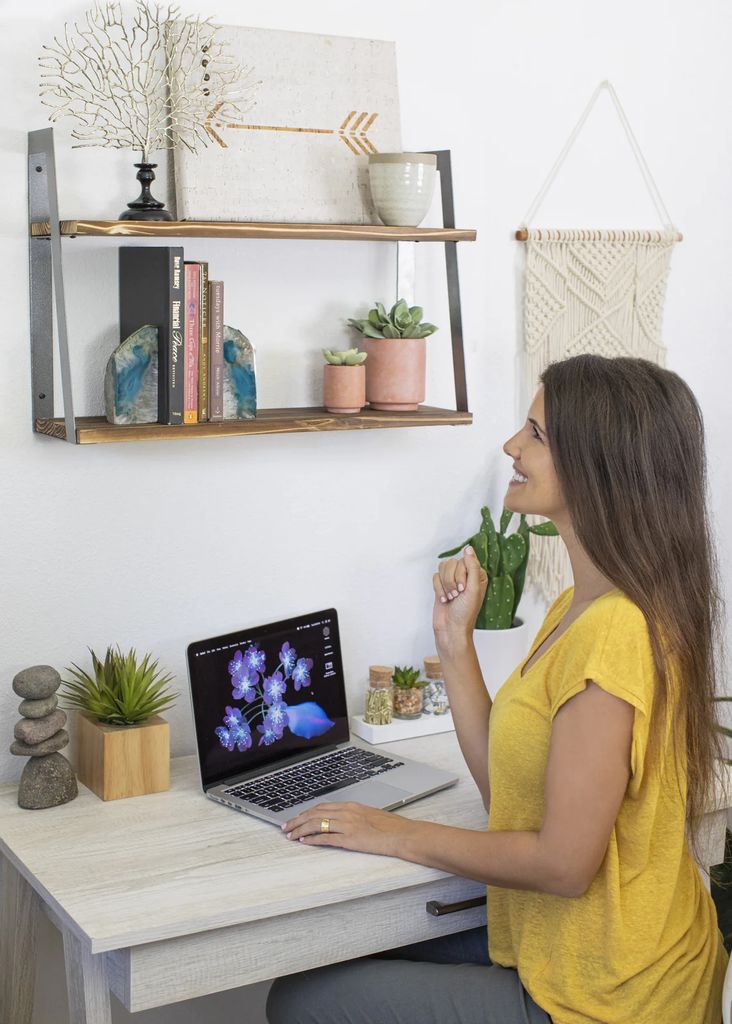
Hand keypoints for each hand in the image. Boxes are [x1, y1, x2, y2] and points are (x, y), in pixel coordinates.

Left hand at [282, 801, 413, 855]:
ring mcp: (348, 825)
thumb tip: (341, 821)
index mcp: (351, 806)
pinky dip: (313, 840)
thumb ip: (354, 816)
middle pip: (315, 814)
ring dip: (300, 830)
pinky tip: (305, 842)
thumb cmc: (390, 827)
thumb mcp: (369, 815)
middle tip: (286, 828)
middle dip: (297, 821)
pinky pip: (327, 838)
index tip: (296, 818)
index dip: (306, 812)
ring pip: (317, 824)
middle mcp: (347, 813)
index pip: (321, 807)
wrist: (403, 835)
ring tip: (291, 836)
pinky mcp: (350, 839)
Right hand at [433, 545, 487, 651]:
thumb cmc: (465, 613)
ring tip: (450, 597)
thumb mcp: (473, 589)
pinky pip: (435, 576)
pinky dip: (438, 589)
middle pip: (452, 563)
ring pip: (442, 568)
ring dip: (444, 584)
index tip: (463, 589)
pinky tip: (444, 599)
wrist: (451, 629)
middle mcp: (465, 576)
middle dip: (451, 580)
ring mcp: (452, 580)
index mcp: (477, 575)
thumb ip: (472, 567)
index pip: (465, 560)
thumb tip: (468, 548)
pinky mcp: (441, 585)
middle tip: (456, 595)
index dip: (461, 574)